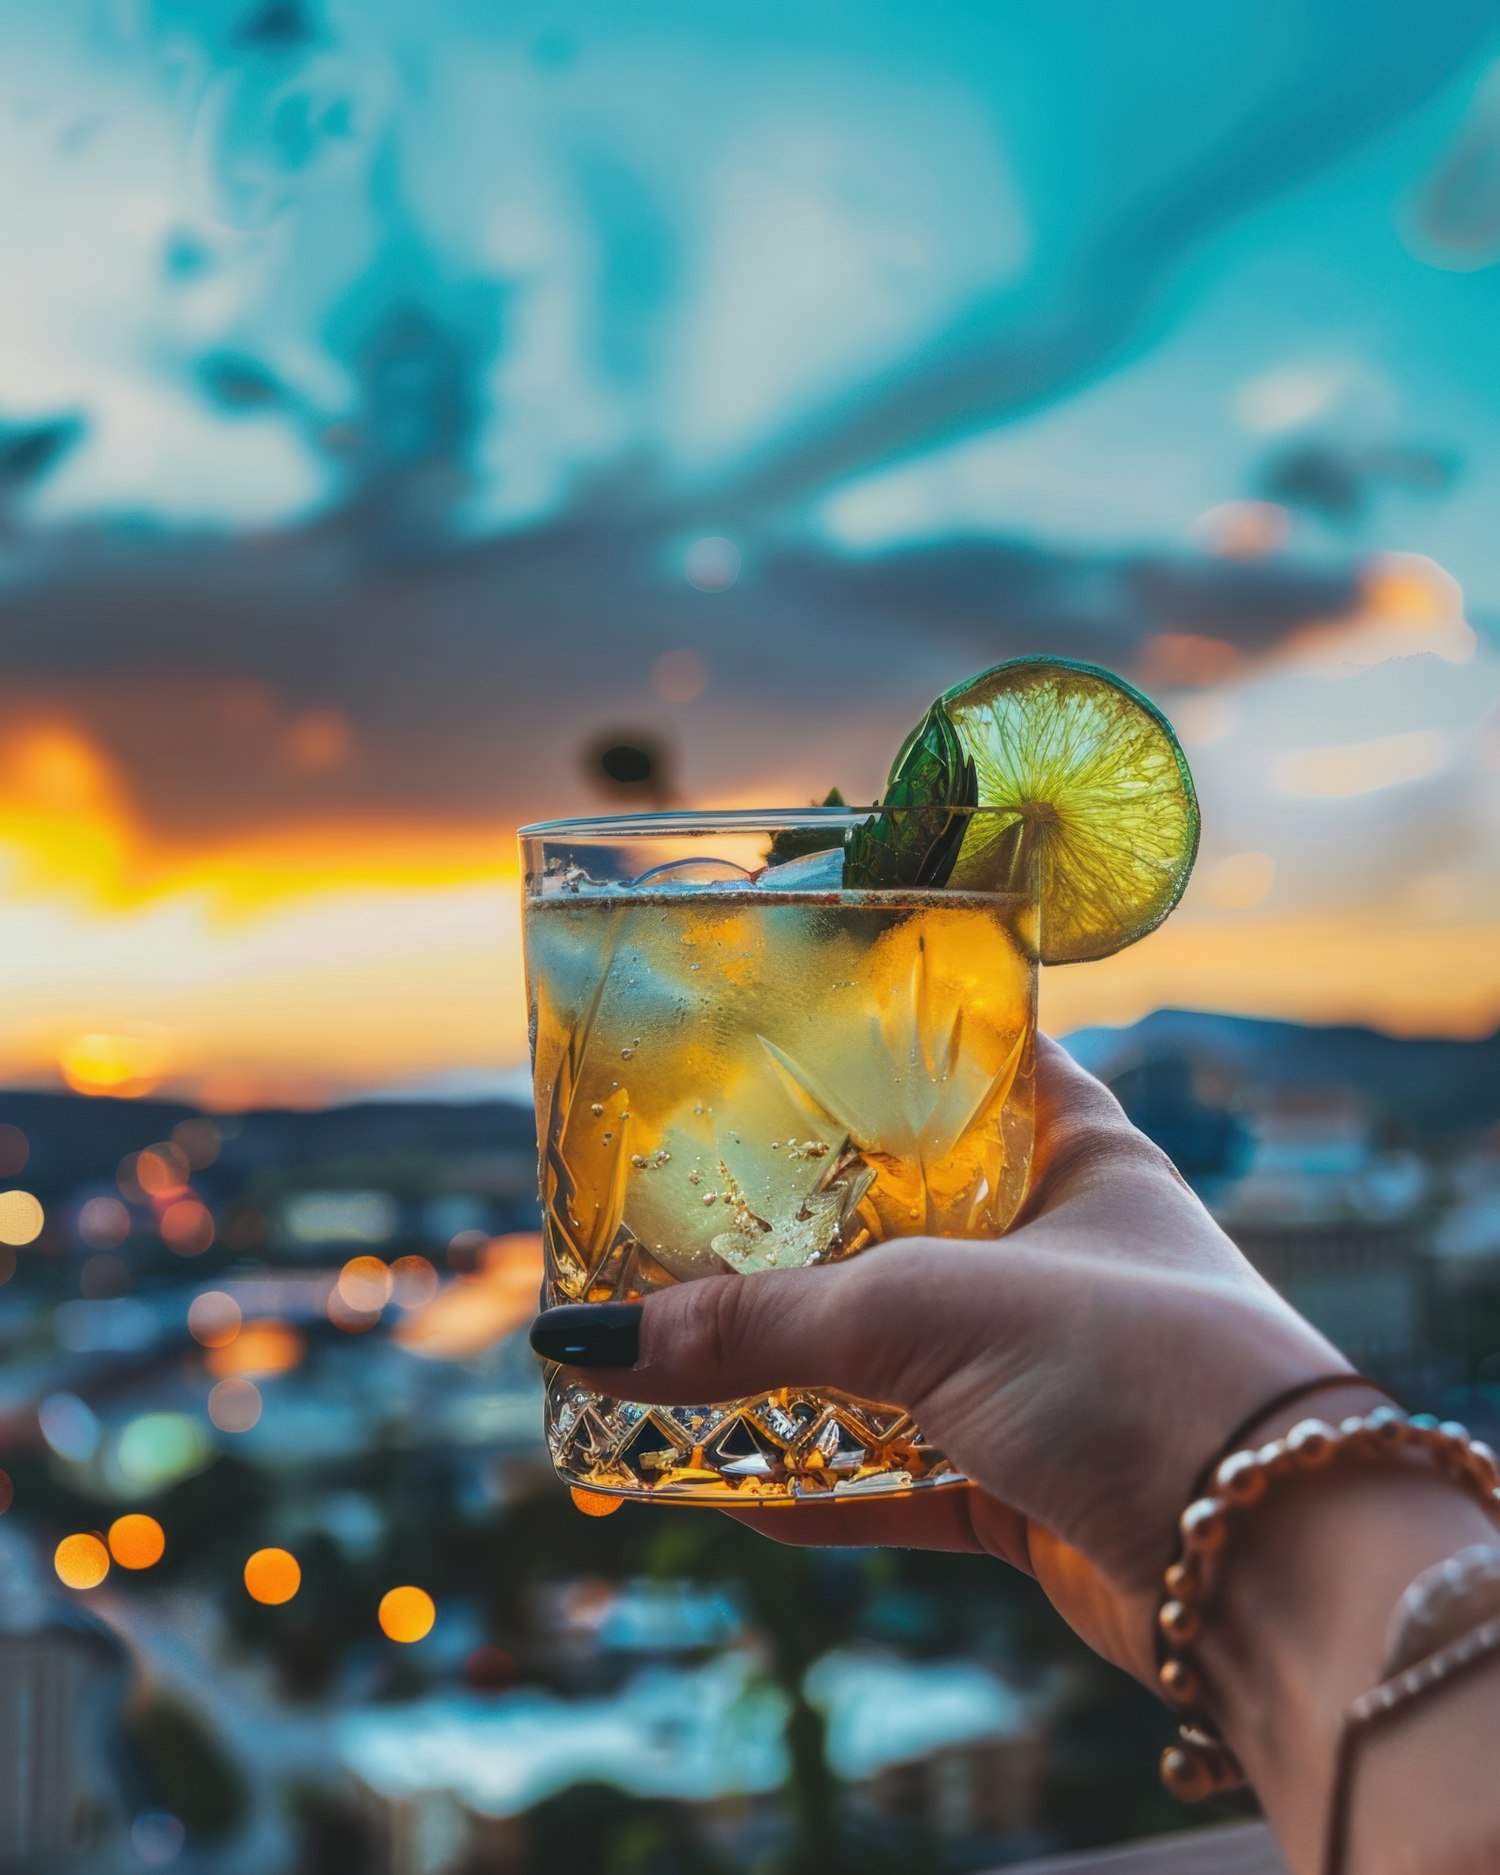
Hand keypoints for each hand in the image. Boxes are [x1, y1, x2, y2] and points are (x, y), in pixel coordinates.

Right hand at [540, 1034, 1351, 1682]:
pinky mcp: (1026, 1481)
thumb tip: (587, 1342)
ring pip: (887, 1359)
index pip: (964, 1062)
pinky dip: (814, 1487)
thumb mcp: (929, 1312)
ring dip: (786, 1375)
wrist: (1272, 1568)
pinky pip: (894, 1476)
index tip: (764, 1049)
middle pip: (897, 1222)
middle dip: (791, 1235)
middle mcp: (1059, 1251)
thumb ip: (759, 1326)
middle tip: (673, 1218)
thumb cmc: (1134, 1370)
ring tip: (666, 1359)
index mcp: (1073, 1152)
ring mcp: (1043, 1371)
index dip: (872, 1049)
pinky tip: (720, 1491)